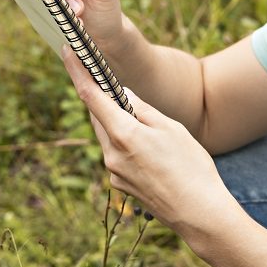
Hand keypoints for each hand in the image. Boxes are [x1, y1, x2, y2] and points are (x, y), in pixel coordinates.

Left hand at [60, 45, 239, 237]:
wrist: (199, 213)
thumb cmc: (191, 166)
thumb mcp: (170, 127)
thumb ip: (141, 108)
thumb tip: (122, 93)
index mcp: (123, 134)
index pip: (91, 96)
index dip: (77, 72)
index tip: (68, 52)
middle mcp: (111, 154)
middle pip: (98, 117)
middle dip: (103, 101)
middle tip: (114, 88)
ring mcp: (113, 172)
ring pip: (107, 137)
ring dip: (116, 124)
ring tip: (145, 126)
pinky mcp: (120, 185)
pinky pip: (116, 156)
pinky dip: (124, 145)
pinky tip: (149, 151)